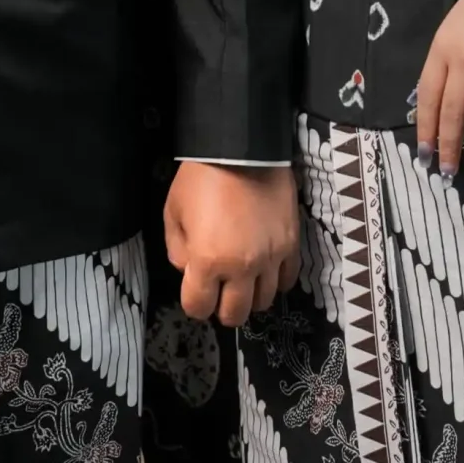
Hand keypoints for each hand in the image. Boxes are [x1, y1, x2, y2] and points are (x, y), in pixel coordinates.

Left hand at [163, 162, 299, 326]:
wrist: (241, 148)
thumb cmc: (200, 179)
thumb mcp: (172, 213)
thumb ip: (177, 250)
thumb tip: (189, 270)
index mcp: (207, 260)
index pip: (198, 307)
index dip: (194, 303)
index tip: (195, 291)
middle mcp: (241, 267)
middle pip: (234, 314)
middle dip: (222, 308)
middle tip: (219, 291)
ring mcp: (270, 258)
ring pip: (263, 302)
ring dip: (249, 296)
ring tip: (243, 280)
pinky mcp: (291, 245)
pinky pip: (288, 280)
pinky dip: (275, 282)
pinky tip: (266, 271)